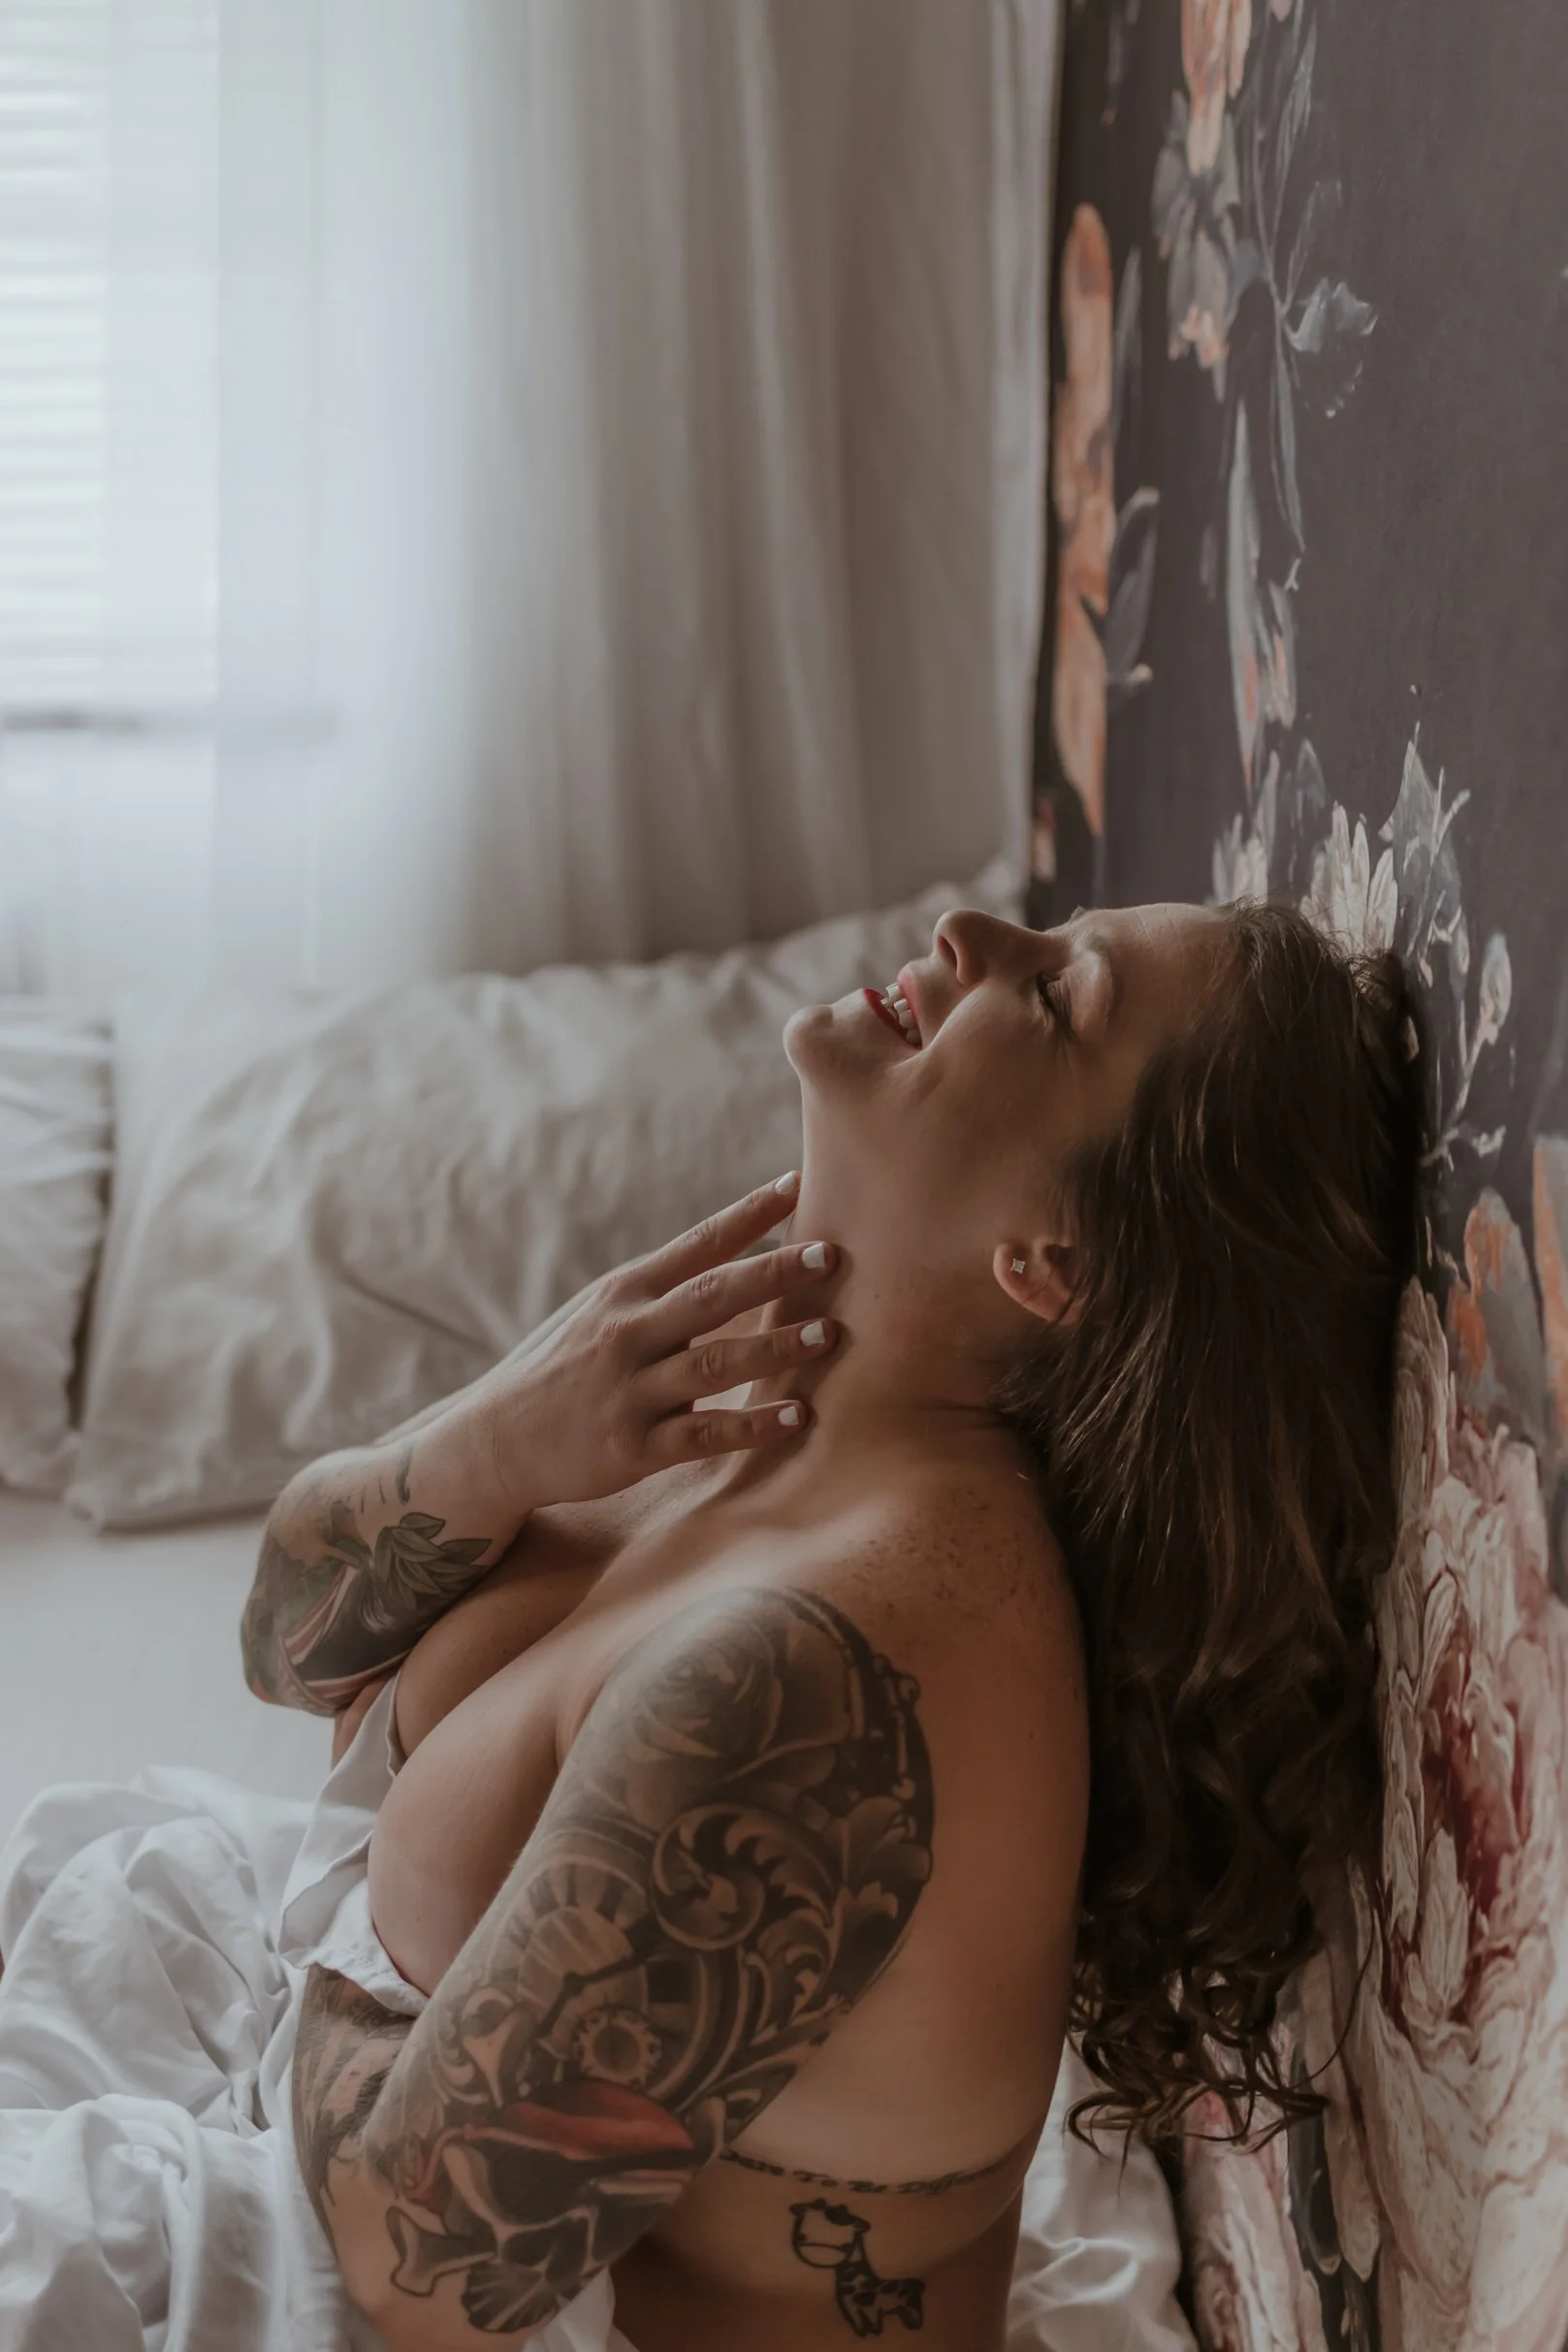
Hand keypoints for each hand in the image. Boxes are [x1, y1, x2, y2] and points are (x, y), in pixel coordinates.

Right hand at [463, 1175, 837, 1512]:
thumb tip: (738, 1257)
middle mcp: (628, 1333)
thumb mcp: (601, 1312)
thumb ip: (663, 1290)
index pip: (697, 1243)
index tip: (798, 1183)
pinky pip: (703, 1433)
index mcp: (626, 1291)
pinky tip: (795, 1419)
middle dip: (775, 1273)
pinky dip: (752, 1426)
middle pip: (712, 1295)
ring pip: (714, 1363)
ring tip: (829, 1335)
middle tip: (832, 1255)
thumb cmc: (564, 1368)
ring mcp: (629, 1390)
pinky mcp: (632, 1447)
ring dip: (776, 1348)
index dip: (749, 1213)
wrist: (495, 1440)